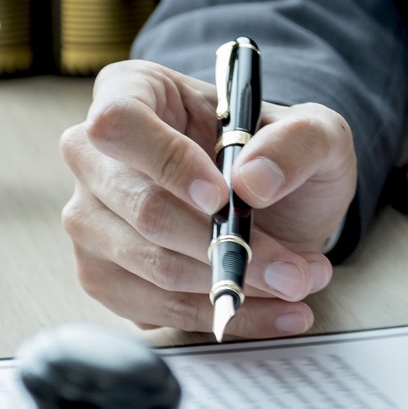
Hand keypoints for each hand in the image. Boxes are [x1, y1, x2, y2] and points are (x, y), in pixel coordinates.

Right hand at [61, 60, 356, 336]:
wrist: (276, 206)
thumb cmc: (278, 155)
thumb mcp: (316, 132)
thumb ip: (298, 141)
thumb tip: (254, 180)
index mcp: (131, 92)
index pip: (120, 123)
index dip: (167, 162)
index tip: (223, 197)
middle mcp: (94, 157)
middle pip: (141, 208)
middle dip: (226, 246)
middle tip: (293, 268)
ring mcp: (91, 221)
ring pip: (153, 267)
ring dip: (234, 284)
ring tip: (296, 283)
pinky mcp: (105, 277)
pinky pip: (157, 310)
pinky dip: (221, 316)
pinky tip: (270, 310)